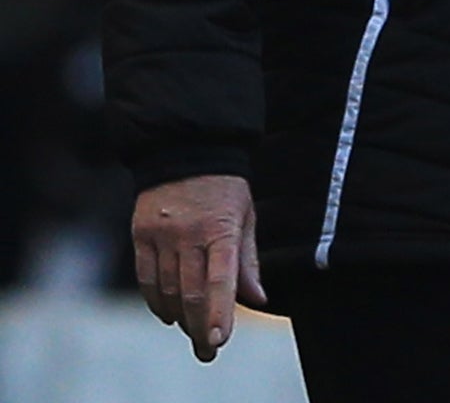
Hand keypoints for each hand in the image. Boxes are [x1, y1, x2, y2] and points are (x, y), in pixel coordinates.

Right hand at [131, 174, 265, 362]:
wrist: (187, 149)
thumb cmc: (225, 187)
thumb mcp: (246, 216)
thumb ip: (248, 260)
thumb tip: (257, 299)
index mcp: (221, 227)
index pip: (220, 279)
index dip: (218, 313)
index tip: (218, 340)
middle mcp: (188, 233)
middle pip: (190, 292)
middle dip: (199, 328)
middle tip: (207, 352)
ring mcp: (161, 235)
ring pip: (167, 289)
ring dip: (179, 316)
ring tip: (191, 331)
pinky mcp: (140, 235)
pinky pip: (145, 278)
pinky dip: (156, 300)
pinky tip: (168, 312)